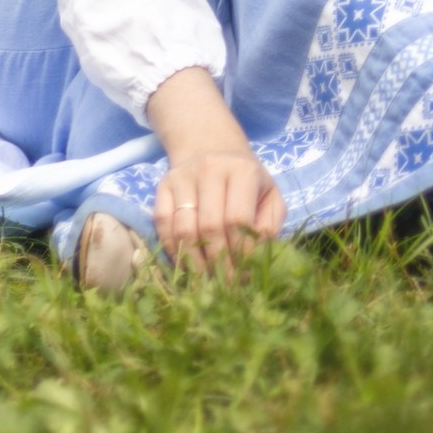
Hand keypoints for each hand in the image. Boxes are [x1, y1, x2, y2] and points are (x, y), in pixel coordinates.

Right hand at [144, 65, 283, 274]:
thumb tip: (258, 259)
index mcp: (243, 171)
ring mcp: (183, 177)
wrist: (212, 145)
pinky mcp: (163, 186)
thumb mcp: (268, 194)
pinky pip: (162, 224)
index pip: (238, 219)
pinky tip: (185, 266)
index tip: (243, 278)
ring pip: (183, 228)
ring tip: (204, 282)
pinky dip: (172, 249)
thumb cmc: (247, 178)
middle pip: (210, 227)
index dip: (239, 253)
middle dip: (217, 263)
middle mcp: (211, 169)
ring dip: (193, 262)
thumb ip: (269, 225)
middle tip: (223, 287)